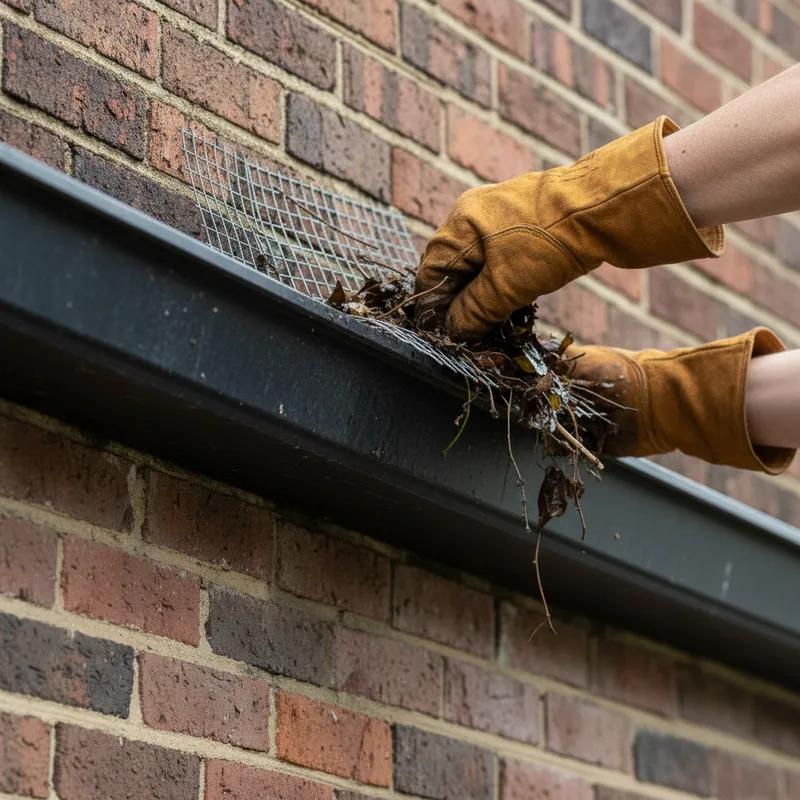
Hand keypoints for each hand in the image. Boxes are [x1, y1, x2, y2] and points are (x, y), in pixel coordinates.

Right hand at [414, 116, 722, 341]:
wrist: (606, 208)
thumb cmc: (547, 243)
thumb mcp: (505, 286)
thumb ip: (473, 310)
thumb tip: (453, 330)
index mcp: (461, 223)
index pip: (431, 271)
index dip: (433, 307)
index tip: (441, 335)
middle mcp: (475, 214)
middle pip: (455, 267)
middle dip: (459, 302)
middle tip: (468, 334)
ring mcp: (503, 215)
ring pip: (481, 264)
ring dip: (483, 295)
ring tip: (490, 325)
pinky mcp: (528, 222)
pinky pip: (503, 257)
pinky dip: (502, 282)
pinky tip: (512, 303)